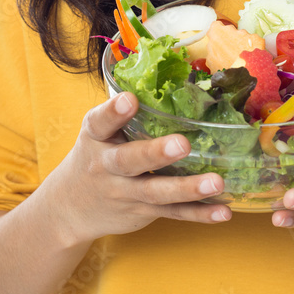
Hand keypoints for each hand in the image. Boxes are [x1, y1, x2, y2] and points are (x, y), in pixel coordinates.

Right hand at [47, 92, 231, 243]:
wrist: (70, 208)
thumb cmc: (96, 155)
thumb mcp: (99, 132)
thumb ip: (127, 114)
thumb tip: (173, 79)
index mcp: (96, 137)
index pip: (100, 122)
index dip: (114, 111)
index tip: (130, 100)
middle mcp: (107, 166)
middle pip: (129, 161)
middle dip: (155, 153)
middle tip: (182, 144)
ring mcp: (125, 192)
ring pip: (156, 192)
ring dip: (188, 188)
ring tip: (217, 182)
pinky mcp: (143, 211)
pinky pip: (173, 213)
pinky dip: (199, 214)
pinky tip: (223, 213)